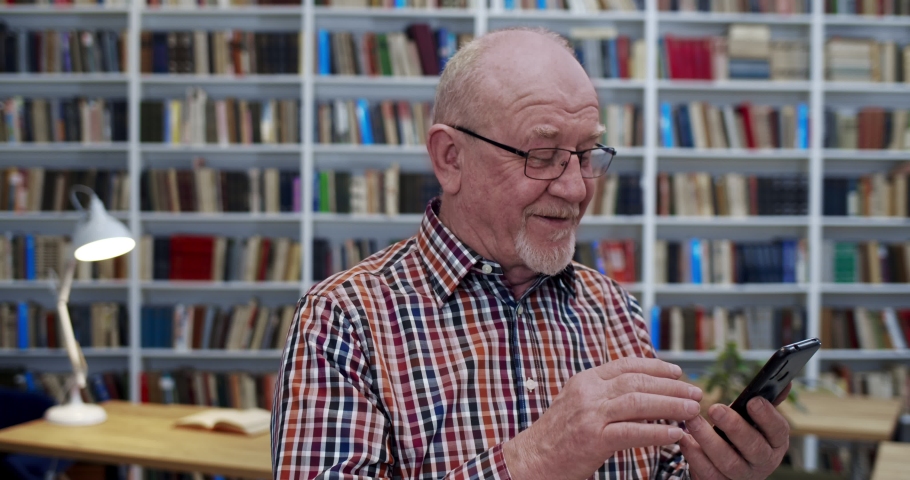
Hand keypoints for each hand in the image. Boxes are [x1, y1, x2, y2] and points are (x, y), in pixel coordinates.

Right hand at [503, 357, 702, 479]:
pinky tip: (675, 434)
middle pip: (637, 382)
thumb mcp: (576, 403)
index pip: (626, 365)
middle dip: (671, 387)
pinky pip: (633, 432)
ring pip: (638, 403)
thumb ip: (602, 393)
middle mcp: (588, 392)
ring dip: (670, 406)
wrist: (532, 459)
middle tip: (694, 392)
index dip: (655, 366)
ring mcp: (590, 415)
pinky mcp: (593, 439)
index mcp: (585, 380)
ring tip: (691, 410)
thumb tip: (637, 388)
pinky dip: (657, 432)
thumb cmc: (557, 435)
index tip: (677, 373)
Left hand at [680, 384, 791, 479]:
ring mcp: (742, 475)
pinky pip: (708, 472)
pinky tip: (684, 438)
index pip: (778, 430)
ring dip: (707, 438)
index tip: (752, 401)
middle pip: (753, 447)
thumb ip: (766, 402)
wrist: (726, 466)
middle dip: (734, 427)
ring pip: (728, 461)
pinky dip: (694, 455)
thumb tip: (785, 382)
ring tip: (691, 420)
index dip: (767, 416)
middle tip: (715, 408)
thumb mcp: (754, 420)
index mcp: (775, 442)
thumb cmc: (741, 435)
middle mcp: (763, 461)